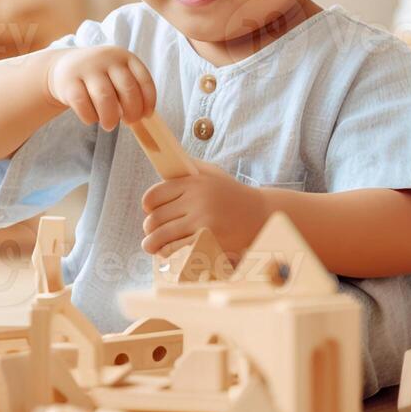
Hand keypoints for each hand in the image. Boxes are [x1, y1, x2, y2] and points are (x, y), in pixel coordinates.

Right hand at [45, 47, 156, 130]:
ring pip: (105, 96)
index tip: (146, 115)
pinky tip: (91, 119)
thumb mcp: (116, 74)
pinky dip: (90, 117)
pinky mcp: (68, 81)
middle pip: (127, 88)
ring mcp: (86, 67)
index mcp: (124, 56)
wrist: (63, 66)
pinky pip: (83, 104)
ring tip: (109, 125)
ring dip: (110, 117)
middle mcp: (107, 58)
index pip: (143, 79)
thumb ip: (129, 89)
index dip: (148, 101)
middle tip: (128, 122)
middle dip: (132, 111)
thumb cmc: (99, 77)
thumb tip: (141, 115)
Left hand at [140, 159, 269, 256]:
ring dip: (151, 243)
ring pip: (162, 236)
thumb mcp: (212, 173)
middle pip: (156, 218)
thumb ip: (188, 167)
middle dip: (149, 228)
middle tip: (150, 233)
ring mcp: (203, 222)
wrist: (262, 216)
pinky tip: (166, 253)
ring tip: (150, 246)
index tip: (149, 212)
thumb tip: (161, 158)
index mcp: (194, 182)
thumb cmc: (232, 195)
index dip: (148, 206)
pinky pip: (176, 249)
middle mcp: (197, 200)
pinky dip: (167, 253)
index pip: (155, 196)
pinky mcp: (209, 242)